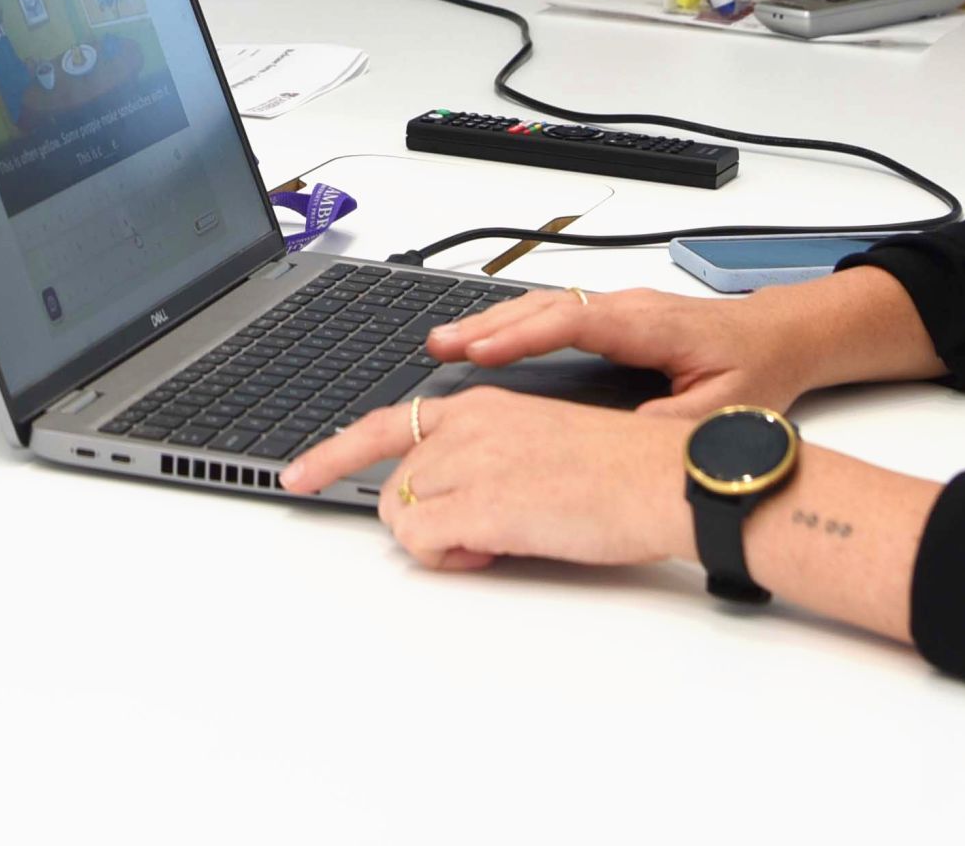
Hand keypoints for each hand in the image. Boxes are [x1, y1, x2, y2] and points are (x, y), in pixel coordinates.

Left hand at [282, 387, 692, 570]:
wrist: (665, 480)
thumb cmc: (620, 472)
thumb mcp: (537, 444)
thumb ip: (482, 459)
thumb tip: (445, 504)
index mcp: (481, 405)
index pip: (384, 425)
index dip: (333, 456)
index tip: (299, 476)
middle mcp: (468, 424)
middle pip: (395, 484)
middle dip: (423, 520)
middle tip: (478, 536)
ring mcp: (473, 461)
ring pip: (402, 516)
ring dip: (439, 542)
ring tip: (497, 539)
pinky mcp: (485, 503)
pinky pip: (421, 542)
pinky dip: (447, 559)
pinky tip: (491, 550)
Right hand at [420, 284, 799, 415]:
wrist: (781, 338)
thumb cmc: (757, 371)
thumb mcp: (721, 412)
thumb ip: (665, 429)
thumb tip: (612, 445)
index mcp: (651, 325)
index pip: (575, 321)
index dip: (524, 336)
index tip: (480, 352)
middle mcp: (628, 306)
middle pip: (545, 305)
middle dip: (488, 324)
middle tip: (439, 345)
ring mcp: (619, 307)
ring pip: (545, 305)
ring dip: (494, 322)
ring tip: (445, 343)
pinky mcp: (615, 317)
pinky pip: (555, 313)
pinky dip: (514, 324)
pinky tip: (486, 340)